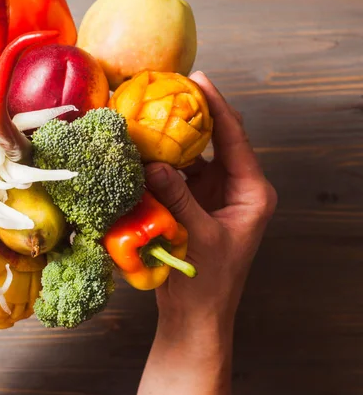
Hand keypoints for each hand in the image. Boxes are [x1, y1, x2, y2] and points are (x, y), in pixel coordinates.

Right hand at [145, 71, 276, 349]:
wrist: (195, 316)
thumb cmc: (209, 283)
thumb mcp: (198, 236)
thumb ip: (177, 198)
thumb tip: (153, 163)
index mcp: (251, 191)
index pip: (234, 137)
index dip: (217, 105)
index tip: (198, 78)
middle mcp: (234, 187)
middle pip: (215, 140)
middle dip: (193, 115)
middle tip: (168, 88)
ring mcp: (212, 195)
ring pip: (194, 156)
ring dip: (173, 138)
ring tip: (150, 114)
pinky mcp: (192, 204)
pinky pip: (177, 175)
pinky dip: (161, 163)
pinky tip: (142, 150)